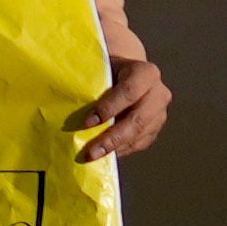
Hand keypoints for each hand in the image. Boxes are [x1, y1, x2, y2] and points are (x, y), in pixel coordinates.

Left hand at [71, 49, 171, 164]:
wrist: (127, 74)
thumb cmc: (108, 71)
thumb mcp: (103, 69)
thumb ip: (91, 83)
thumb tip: (67, 103)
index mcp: (146, 73)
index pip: (129, 92)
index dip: (108, 108)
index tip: (86, 122)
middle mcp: (159, 94)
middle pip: (136, 120)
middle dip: (112, 138)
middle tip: (91, 151)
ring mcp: (159, 114)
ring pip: (138, 136)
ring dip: (114, 148)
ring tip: (93, 156)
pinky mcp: (155, 129)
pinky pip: (138, 144)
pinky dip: (120, 150)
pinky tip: (104, 155)